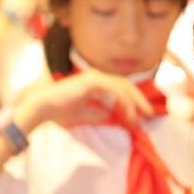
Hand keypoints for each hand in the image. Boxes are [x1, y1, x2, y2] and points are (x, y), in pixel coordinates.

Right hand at [16, 68, 152, 130]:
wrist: (43, 107)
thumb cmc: (60, 110)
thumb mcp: (85, 114)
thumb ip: (99, 113)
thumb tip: (112, 116)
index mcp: (96, 82)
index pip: (121, 89)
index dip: (134, 100)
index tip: (143, 114)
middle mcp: (97, 76)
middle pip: (126, 85)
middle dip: (139, 100)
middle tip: (149, 114)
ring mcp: (94, 77)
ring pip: (122, 87)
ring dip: (132, 103)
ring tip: (138, 118)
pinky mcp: (91, 81)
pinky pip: (113, 90)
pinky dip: (122, 101)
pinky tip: (127, 112)